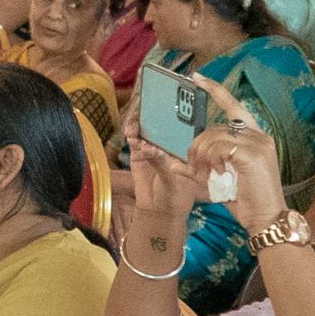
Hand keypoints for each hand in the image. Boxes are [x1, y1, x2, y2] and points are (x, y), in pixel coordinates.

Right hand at [120, 112, 204, 233]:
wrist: (158, 211)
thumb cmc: (176, 197)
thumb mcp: (173, 182)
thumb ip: (162, 164)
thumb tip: (151, 148)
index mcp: (184, 147)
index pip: (181, 126)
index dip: (175, 114)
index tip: (168, 104)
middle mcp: (168, 143)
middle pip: (160, 122)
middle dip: (152, 115)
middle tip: (144, 111)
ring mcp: (152, 146)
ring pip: (145, 129)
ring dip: (138, 124)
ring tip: (134, 128)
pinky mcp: (138, 153)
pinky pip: (133, 139)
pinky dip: (130, 135)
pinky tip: (130, 135)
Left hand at [186, 76, 288, 233]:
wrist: (267, 218)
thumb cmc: (246, 200)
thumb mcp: (220, 179)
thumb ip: (201, 166)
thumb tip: (175, 163)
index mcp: (256, 137)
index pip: (234, 106)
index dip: (215, 90)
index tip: (196, 78)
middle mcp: (260, 136)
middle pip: (214, 128)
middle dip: (196, 147)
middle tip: (193, 167)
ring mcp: (258, 144)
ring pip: (212, 138)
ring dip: (201, 157)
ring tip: (204, 174)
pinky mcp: (252, 155)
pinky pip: (218, 148)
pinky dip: (210, 160)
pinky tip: (216, 173)